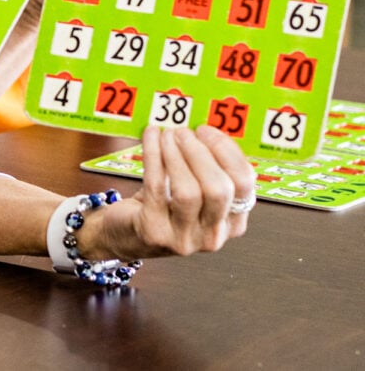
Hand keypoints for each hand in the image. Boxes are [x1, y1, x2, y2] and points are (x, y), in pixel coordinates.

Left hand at [88, 124, 256, 259]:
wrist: (126, 234)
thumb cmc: (163, 205)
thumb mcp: (194, 191)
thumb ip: (206, 168)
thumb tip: (204, 131)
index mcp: (232, 223)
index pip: (244, 184)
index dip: (226, 151)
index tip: (205, 130)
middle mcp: (213, 236)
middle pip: (220, 190)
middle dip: (200, 153)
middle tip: (183, 132)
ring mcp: (184, 239)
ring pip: (188, 192)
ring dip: (176, 154)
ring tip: (166, 134)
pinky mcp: (154, 231)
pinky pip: (156, 186)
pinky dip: (154, 154)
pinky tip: (151, 137)